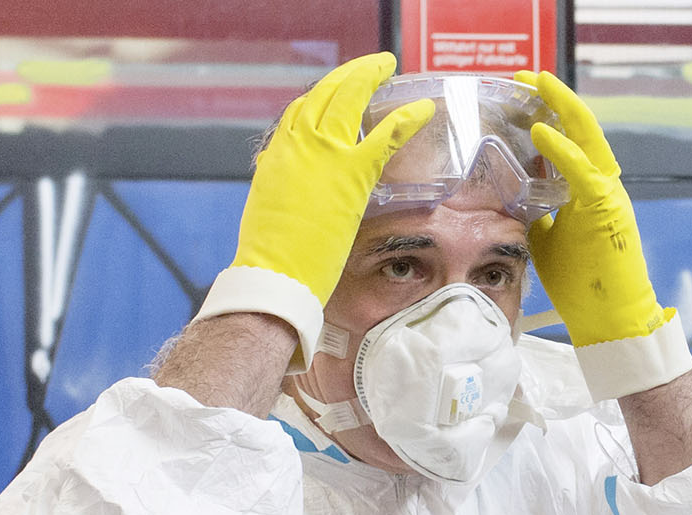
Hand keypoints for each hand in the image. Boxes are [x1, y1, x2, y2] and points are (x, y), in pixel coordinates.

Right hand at [232, 53, 433, 305]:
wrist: (275, 272)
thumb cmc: (271, 252)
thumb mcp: (268, 205)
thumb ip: (280, 183)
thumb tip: (282, 175)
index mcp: (277, 153)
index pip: (300, 110)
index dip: (321, 97)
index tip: (336, 91)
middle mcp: (298, 143)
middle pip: (325, 93)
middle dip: (349, 74)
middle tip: (370, 66)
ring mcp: (325, 153)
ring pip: (350, 97)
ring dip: (371, 75)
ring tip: (387, 65)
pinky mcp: (353, 171)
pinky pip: (387, 134)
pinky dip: (407, 117)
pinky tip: (424, 109)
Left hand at [514, 70, 668, 347]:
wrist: (612, 317)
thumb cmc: (583, 283)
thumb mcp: (548, 238)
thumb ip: (537, 210)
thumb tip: (510, 193)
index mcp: (590, 191)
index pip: (570, 142)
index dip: (549, 114)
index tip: (522, 94)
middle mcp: (602, 186)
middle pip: (582, 129)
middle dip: (555, 98)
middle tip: (527, 75)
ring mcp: (608, 195)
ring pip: (588, 139)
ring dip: (561, 108)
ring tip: (537, 84)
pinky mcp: (606, 210)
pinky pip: (582, 171)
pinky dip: (561, 149)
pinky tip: (540, 130)